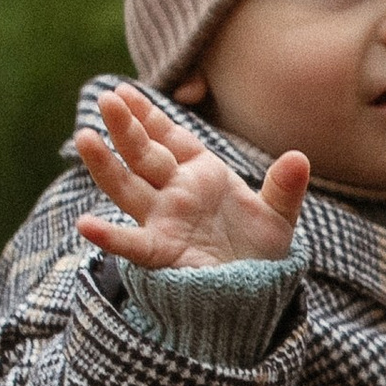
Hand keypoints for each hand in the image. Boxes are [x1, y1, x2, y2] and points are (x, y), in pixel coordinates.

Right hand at [71, 82, 311, 272]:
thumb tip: (300, 158)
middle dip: (127, 128)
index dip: (149, 115)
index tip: (125, 91)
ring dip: (106, 165)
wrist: (255, 294)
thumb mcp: (277, 216)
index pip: (170, 138)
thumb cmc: (258, 252)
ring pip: (129, 188)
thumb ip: (284, 188)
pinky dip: (110, 237)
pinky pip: (132, 244)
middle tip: (107, 99)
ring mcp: (164, 221)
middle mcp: (176, 194)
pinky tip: (86, 226)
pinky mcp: (162, 253)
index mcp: (201, 175)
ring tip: (85, 137)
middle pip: (145, 155)